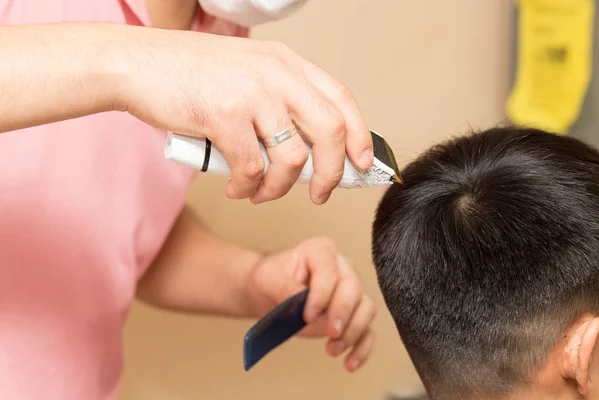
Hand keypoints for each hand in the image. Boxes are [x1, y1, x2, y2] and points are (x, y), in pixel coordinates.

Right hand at [119, 30, 373, 204]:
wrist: (137, 65)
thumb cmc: (189, 75)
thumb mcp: (246, 74)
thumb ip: (278, 103)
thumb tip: (307, 153)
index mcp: (286, 63)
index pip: (341, 99)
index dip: (358, 135)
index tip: (363, 163)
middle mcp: (276, 74)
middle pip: (329, 131)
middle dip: (331, 173)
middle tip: (318, 195)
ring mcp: (251, 93)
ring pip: (292, 158)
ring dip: (279, 188)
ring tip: (260, 194)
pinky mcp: (224, 115)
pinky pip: (251, 169)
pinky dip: (247, 188)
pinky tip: (235, 190)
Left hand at [244, 238, 376, 371]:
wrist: (271, 292)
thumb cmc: (271, 279)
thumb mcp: (268, 278)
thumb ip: (285, 287)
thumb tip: (301, 300)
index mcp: (321, 250)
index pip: (329, 272)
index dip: (321, 295)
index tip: (308, 315)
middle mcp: (342, 267)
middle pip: (354, 288)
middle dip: (342, 313)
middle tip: (331, 333)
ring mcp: (351, 290)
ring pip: (366, 308)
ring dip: (353, 332)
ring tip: (332, 350)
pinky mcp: (352, 314)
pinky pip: (367, 330)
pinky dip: (361, 348)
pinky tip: (349, 363)